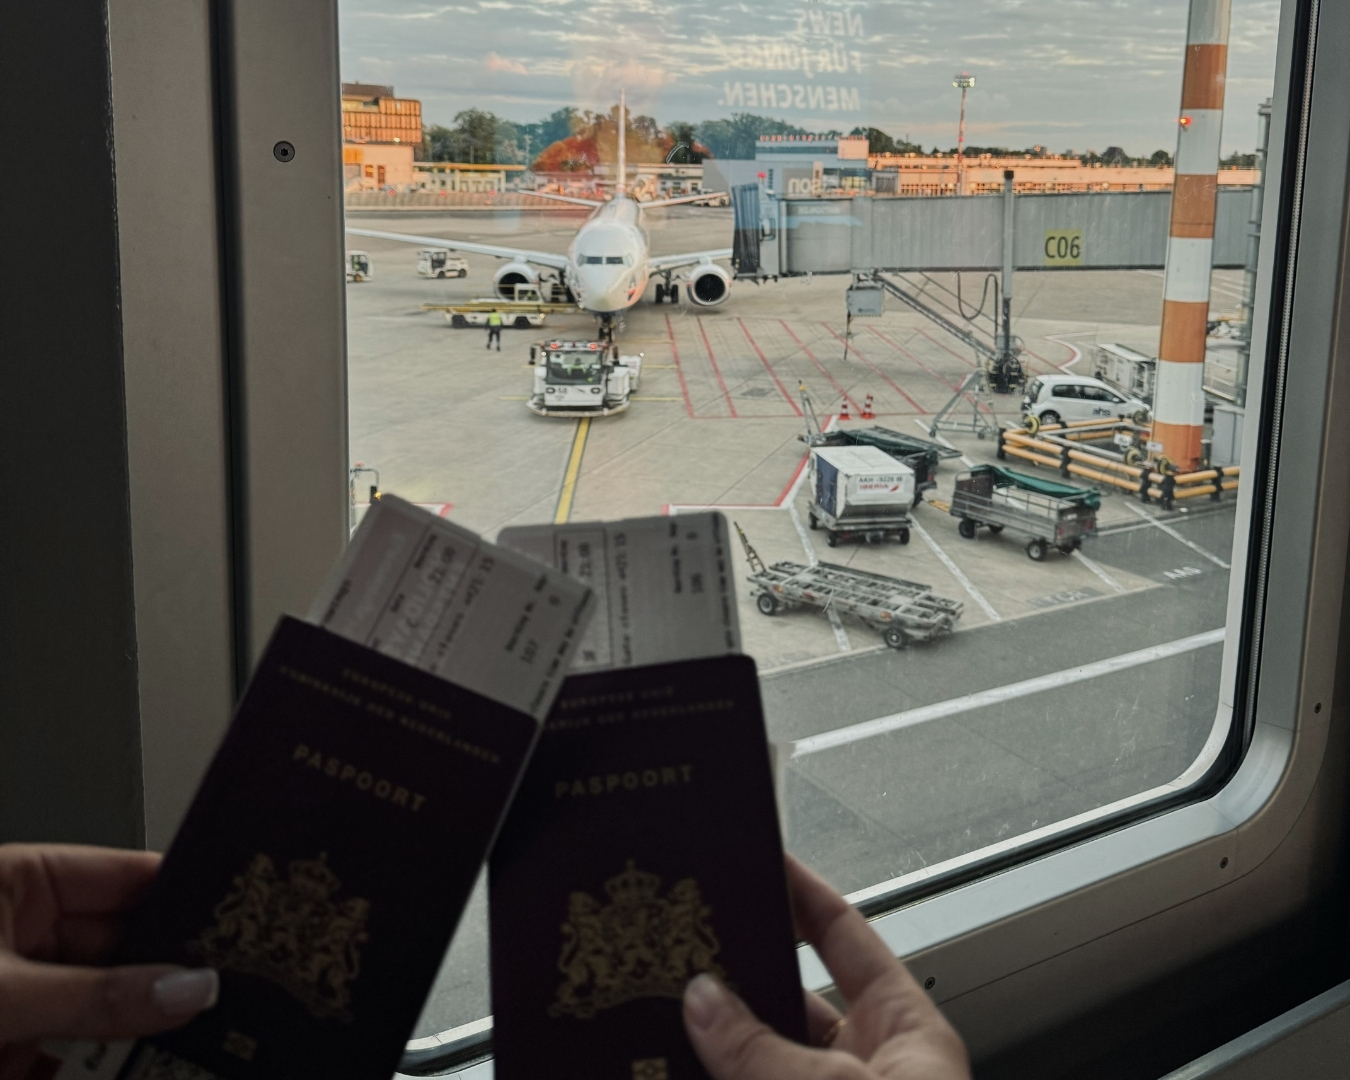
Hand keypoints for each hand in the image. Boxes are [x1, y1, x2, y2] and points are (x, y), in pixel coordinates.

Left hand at [0, 844, 217, 1072]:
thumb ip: (95, 995)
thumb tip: (188, 990)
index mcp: (20, 886)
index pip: (127, 879)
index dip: (186, 897)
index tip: (242, 920)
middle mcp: (26, 936)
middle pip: (129, 948)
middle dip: (175, 976)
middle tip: (230, 996)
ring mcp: (24, 997)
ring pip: (112, 1007)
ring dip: (149, 1031)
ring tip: (202, 1046)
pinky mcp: (16, 1052)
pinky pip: (82, 1056)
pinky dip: (113, 1068)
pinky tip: (151, 1071)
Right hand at [682, 855, 969, 1079]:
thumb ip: (763, 1048)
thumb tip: (704, 999)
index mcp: (904, 1035)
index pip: (846, 938)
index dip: (803, 895)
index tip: (761, 861)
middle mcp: (869, 1070)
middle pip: (790, 1001)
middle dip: (737, 982)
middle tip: (684, 950)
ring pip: (758, 1059)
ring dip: (715, 1040)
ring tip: (666, 1018)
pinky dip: (706, 1071)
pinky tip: (671, 1061)